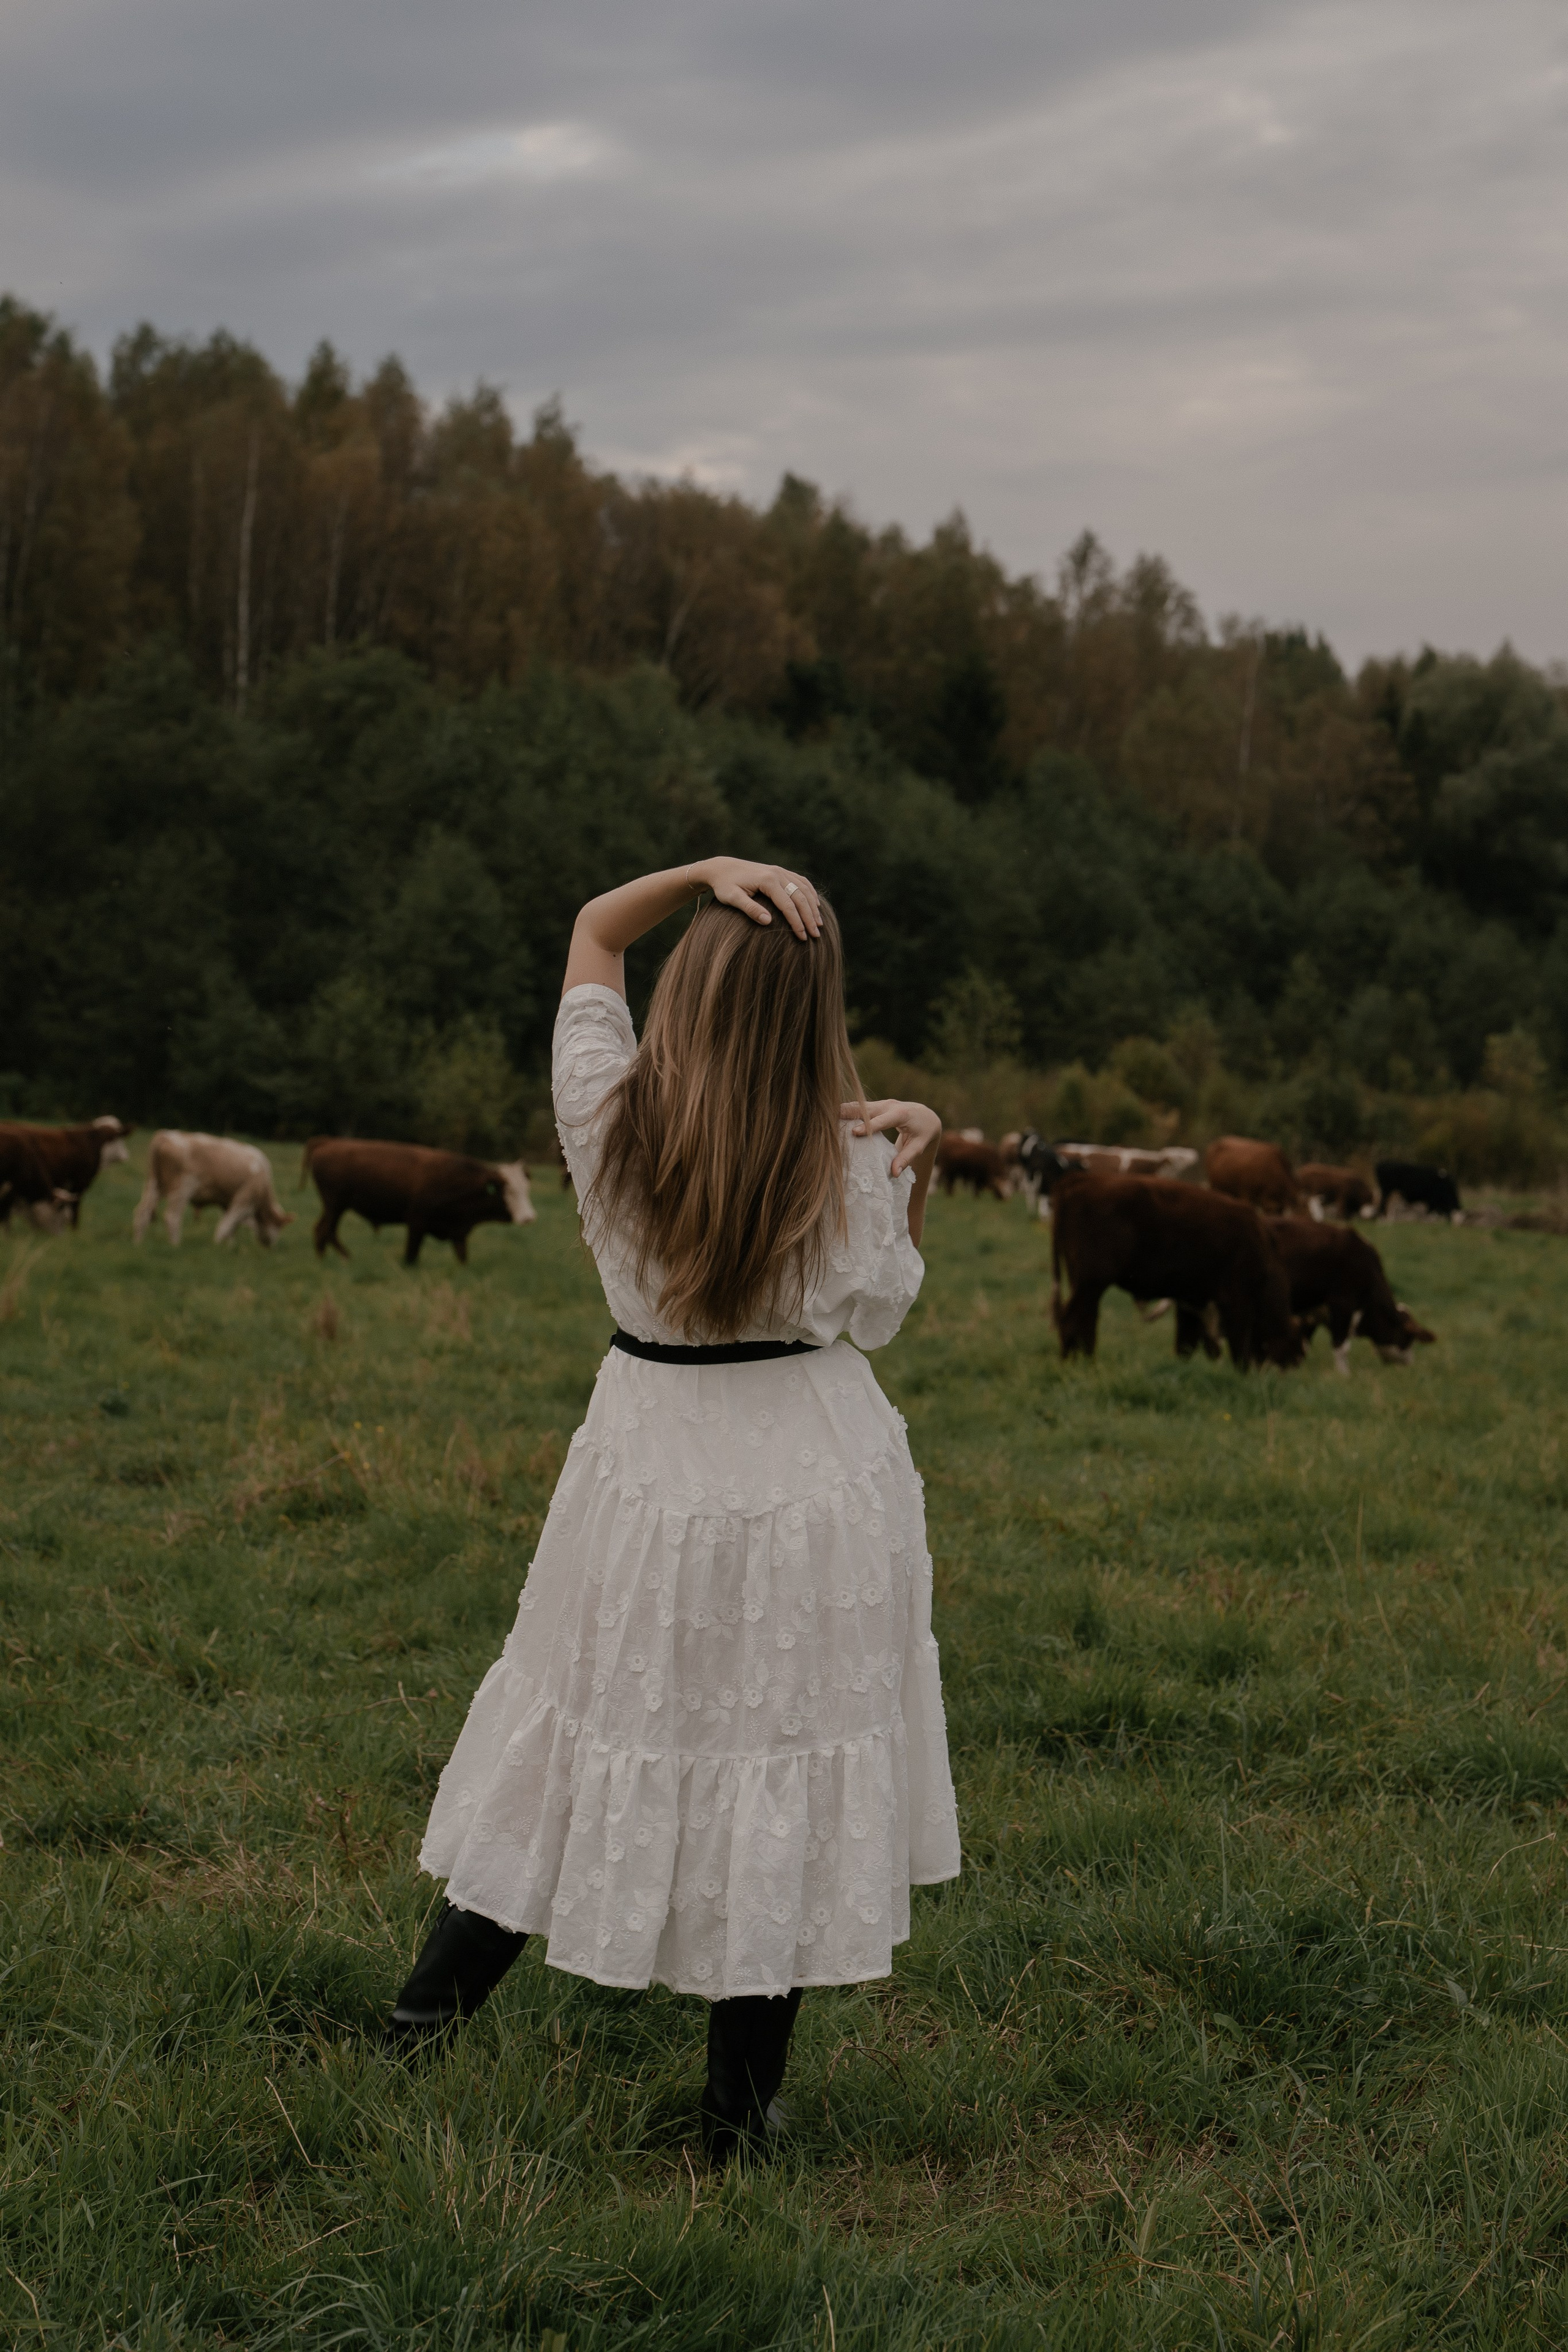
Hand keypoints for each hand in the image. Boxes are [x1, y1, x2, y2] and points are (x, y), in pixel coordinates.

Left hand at [690, 856, 821, 939]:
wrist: (722, 868)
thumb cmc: (724, 885)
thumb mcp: (732, 898)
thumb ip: (750, 909)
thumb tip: (769, 922)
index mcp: (767, 880)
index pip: (788, 905)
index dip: (797, 922)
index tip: (803, 937)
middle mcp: (777, 873)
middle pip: (800, 897)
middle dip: (810, 917)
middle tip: (816, 935)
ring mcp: (780, 870)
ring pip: (804, 888)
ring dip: (813, 906)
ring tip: (819, 923)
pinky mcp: (780, 871)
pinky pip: (800, 881)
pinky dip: (810, 893)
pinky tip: (815, 904)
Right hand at [840, 1098, 941, 1179]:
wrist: (925, 1115)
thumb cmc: (922, 1133)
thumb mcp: (918, 1146)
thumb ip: (906, 1159)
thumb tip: (895, 1173)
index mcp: (901, 1114)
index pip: (882, 1120)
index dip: (868, 1126)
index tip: (854, 1132)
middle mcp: (889, 1105)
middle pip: (866, 1108)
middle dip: (849, 1113)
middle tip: (830, 1119)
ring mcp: (881, 1103)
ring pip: (859, 1104)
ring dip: (843, 1110)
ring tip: (825, 1115)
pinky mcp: (876, 1105)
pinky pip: (858, 1106)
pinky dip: (846, 1110)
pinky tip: (832, 1115)